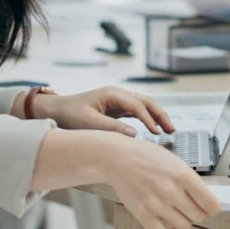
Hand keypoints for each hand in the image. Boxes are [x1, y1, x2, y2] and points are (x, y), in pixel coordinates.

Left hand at [34, 87, 174, 135]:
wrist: (58, 110)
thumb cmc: (71, 114)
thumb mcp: (89, 123)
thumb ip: (111, 128)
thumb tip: (134, 134)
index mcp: (112, 93)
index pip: (137, 105)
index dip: (148, 118)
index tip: (156, 132)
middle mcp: (118, 94)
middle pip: (145, 101)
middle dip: (160, 114)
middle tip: (171, 129)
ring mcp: (118, 100)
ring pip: (143, 105)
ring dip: (156, 116)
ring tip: (168, 130)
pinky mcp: (116, 108)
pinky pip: (136, 112)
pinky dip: (147, 119)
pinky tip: (154, 128)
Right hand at [101, 137, 221, 228]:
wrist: (118, 158)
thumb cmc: (145, 156)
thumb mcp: (174, 161)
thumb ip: (190, 180)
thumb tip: (204, 199)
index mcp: (183, 175)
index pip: (210, 204)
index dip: (213, 208)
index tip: (210, 208)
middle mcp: (171, 190)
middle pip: (199, 216)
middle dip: (198, 213)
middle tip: (190, 207)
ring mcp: (157, 204)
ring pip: (184, 226)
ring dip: (184, 222)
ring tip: (177, 213)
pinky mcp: (143, 214)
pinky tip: (169, 227)